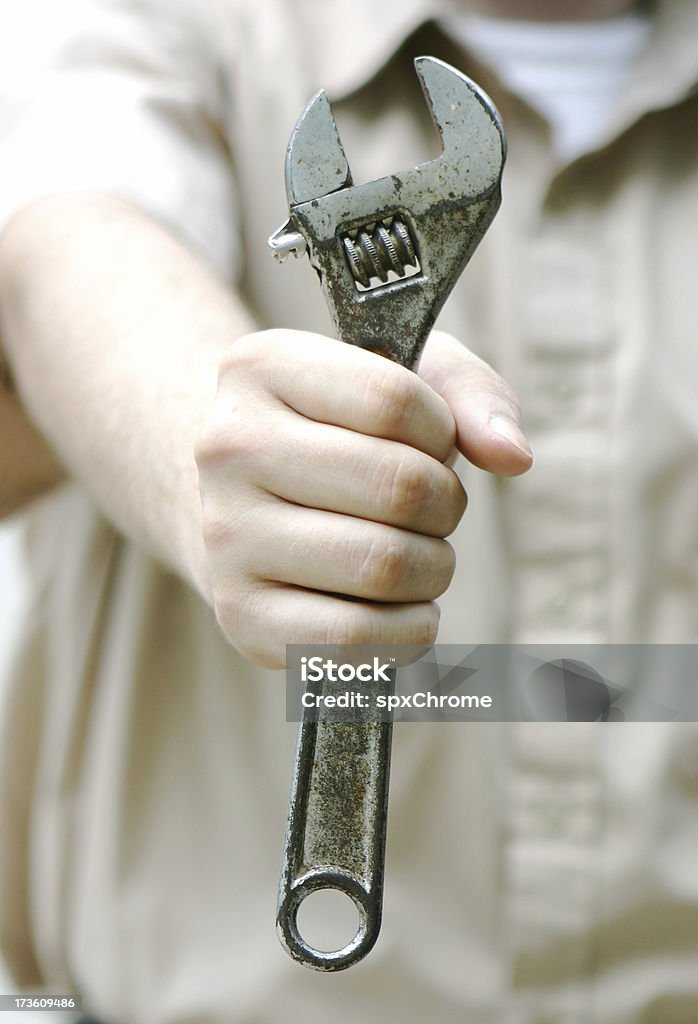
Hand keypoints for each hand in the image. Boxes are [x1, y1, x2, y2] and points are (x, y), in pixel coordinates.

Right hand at [195, 328, 530, 666]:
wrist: (249, 504)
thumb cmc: (341, 437)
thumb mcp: (402, 379)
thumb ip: (470, 394)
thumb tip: (514, 456)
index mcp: (260, 368)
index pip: (395, 400)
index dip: (441, 432)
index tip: (428, 444)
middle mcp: (227, 448)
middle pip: (399, 487)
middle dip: (447, 505)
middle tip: (432, 510)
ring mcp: (225, 536)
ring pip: (384, 565)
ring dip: (434, 568)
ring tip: (416, 555)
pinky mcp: (240, 616)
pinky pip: (354, 638)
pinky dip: (409, 630)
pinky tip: (401, 606)